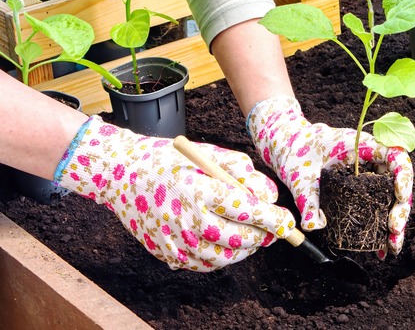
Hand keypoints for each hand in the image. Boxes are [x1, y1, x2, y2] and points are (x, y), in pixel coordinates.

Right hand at [53, 116, 295, 271]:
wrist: (123, 173)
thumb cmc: (174, 161)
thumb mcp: (213, 155)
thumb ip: (245, 174)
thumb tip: (269, 198)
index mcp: (199, 191)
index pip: (246, 211)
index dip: (271, 219)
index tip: (287, 221)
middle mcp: (185, 220)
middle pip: (237, 239)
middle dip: (261, 237)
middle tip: (273, 230)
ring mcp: (174, 241)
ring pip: (222, 257)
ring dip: (243, 249)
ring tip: (251, 236)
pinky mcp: (166, 253)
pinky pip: (202, 264)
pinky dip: (221, 256)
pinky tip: (226, 242)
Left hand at [247, 96, 412, 257]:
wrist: (290, 148)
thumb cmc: (297, 153)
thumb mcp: (300, 174)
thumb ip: (307, 197)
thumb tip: (314, 225)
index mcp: (363, 145)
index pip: (395, 155)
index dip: (403, 175)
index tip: (399, 196)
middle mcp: (372, 159)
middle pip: (398, 182)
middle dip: (401, 208)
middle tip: (394, 231)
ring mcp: (369, 174)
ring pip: (392, 197)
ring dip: (395, 222)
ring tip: (392, 247)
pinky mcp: (363, 189)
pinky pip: (379, 205)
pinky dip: (382, 225)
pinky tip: (382, 246)